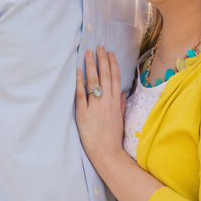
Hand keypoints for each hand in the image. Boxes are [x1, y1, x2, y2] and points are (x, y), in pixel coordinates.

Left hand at [75, 46, 126, 178]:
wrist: (107, 152)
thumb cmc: (113, 138)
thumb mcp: (120, 119)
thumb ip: (121, 104)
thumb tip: (123, 93)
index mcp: (116, 102)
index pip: (115, 78)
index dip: (112, 64)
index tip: (109, 53)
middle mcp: (107, 102)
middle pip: (105, 76)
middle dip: (102, 60)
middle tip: (98, 47)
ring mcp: (95, 107)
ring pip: (94, 82)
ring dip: (91, 66)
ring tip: (88, 54)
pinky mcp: (83, 114)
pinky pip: (81, 94)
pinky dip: (79, 82)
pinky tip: (77, 71)